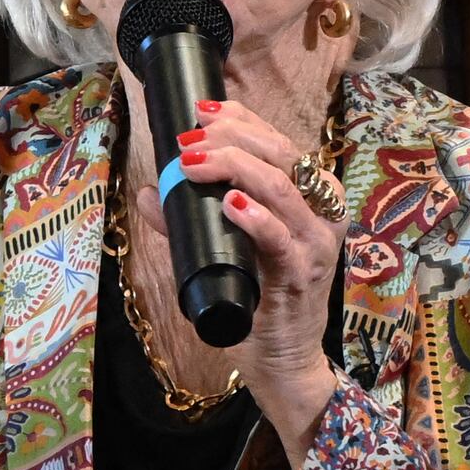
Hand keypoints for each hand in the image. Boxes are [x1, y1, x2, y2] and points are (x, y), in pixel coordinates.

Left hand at [163, 88, 347, 459]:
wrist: (284, 360)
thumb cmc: (259, 300)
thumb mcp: (223, 251)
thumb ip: (188, 223)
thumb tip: (147, 192)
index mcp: (311, 197)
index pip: (279, 141)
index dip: (240, 118)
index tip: (200, 109)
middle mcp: (321, 213)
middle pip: (282, 154)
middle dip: (231, 136)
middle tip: (185, 139)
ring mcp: (316, 243)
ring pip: (282, 187)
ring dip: (234, 167)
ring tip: (190, 164)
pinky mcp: (303, 275)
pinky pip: (282, 239)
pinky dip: (256, 218)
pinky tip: (231, 204)